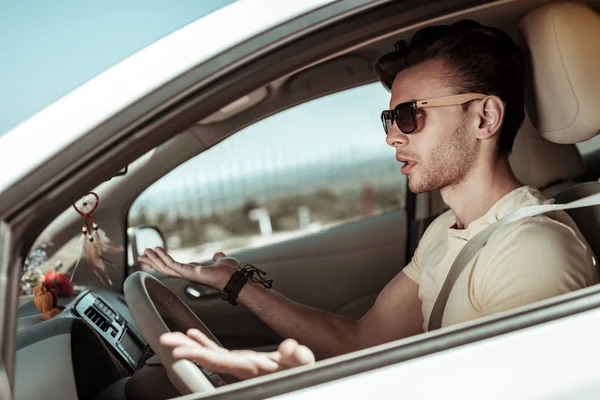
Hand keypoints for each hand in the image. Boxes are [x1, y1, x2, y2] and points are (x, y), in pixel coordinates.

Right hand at [138, 248, 237, 288]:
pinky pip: (172, 265)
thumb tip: (217, 256)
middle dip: (152, 262)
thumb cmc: (230, 272)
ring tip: (145, 251)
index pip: (173, 267)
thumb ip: (217, 258)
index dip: (162, 262)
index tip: (152, 256)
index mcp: (193, 271)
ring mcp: (187, 275)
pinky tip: (157, 250)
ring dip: (154, 259)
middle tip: (141, 255)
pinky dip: (163, 257)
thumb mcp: (221, 261)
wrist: (234, 278)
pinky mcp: (188, 273)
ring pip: (165, 268)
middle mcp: (187, 275)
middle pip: (164, 269)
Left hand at [160, 329, 314, 380]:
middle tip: (165, 341)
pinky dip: (203, 340)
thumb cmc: (300, 371)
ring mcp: (237, 363)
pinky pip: (216, 349)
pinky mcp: (239, 359)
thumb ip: (297, 355)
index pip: (219, 360)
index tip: (180, 351)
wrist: (301, 375)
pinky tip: (192, 333)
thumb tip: (290, 346)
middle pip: (207, 358)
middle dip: (186, 349)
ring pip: (208, 353)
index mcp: (250, 367)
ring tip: (172, 336)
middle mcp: (239, 366)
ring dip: (190, 344)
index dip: (198, 354)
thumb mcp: (303, 362)